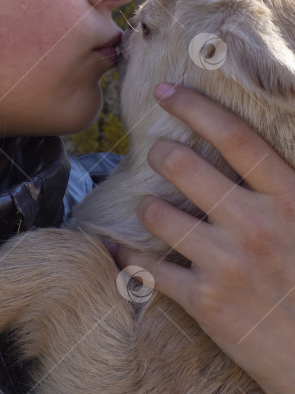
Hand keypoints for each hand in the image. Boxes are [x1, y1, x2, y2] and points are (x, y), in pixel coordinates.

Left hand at [113, 83, 294, 393]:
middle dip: (160, 153)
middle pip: (183, 166)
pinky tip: (116, 245)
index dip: (195, 107)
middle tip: (158, 153)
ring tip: (152, 206)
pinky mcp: (205, 302)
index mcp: (287, 198)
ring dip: (147, 205)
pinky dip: (127, 254)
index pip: (234, 136)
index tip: (166, 91)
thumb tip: (250, 149)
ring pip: (158, 214)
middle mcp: (254, 225)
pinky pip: (148, 268)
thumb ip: (281, 182)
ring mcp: (226, 264)